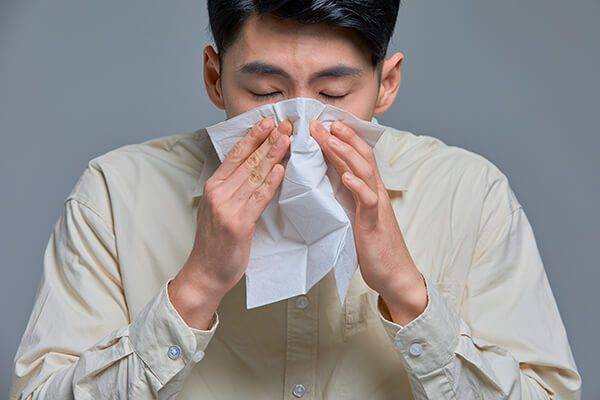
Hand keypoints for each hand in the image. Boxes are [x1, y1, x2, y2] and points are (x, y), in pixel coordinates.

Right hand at [169, 117, 292, 328]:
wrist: (205, 272)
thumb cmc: (214, 241)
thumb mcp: (216, 208)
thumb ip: (231, 188)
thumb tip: (253, 167)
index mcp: (213, 187)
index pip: (235, 155)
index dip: (252, 137)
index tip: (267, 121)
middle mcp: (218, 194)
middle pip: (247, 161)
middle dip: (268, 140)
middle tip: (285, 124)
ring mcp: (228, 208)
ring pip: (255, 176)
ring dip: (273, 155)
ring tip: (287, 139)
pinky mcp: (239, 224)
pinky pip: (259, 198)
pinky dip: (271, 183)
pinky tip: (281, 169)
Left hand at [310, 119, 426, 324]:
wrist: (394, 274)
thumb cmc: (373, 245)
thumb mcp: (356, 214)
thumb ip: (348, 195)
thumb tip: (332, 178)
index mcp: (368, 189)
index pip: (356, 157)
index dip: (341, 139)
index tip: (322, 124)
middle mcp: (375, 192)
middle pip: (361, 156)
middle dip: (342, 137)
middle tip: (322, 121)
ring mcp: (376, 206)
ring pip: (364, 172)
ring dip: (346, 153)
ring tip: (330, 138)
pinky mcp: (374, 223)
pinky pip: (368, 201)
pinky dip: (357, 186)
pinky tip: (346, 176)